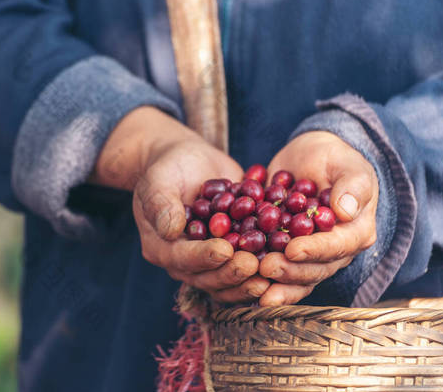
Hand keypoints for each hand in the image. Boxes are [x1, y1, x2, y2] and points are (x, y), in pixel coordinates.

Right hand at [92, 106, 269, 302]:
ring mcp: (208, 261)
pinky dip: (263, 267)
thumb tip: (170, 231)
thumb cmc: (168, 168)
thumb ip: (162, 205)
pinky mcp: (230, 255)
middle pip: (206, 277)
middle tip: (254, 265)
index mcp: (160, 247)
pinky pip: (245, 268)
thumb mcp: (158, 181)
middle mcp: (184, 261)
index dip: (203, 257)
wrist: (188, 162)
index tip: (225, 251)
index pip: (181, 259)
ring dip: (249, 280)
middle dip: (231, 273)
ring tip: (271, 269)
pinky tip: (284, 262)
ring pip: (228, 280)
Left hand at [258, 131, 377, 305]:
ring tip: (253, 282)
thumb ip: (353, 186)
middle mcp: (334, 252)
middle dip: (289, 271)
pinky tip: (240, 281)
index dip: (314, 251)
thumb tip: (345, 210)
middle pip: (314, 270)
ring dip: (275, 284)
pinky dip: (258, 277)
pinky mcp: (286, 255)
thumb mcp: (348, 165)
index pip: (336, 247)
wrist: (309, 158)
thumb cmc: (334, 160)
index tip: (292, 249)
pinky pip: (275, 271)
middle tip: (265, 267)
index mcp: (355, 233)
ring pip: (294, 278)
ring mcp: (309, 257)